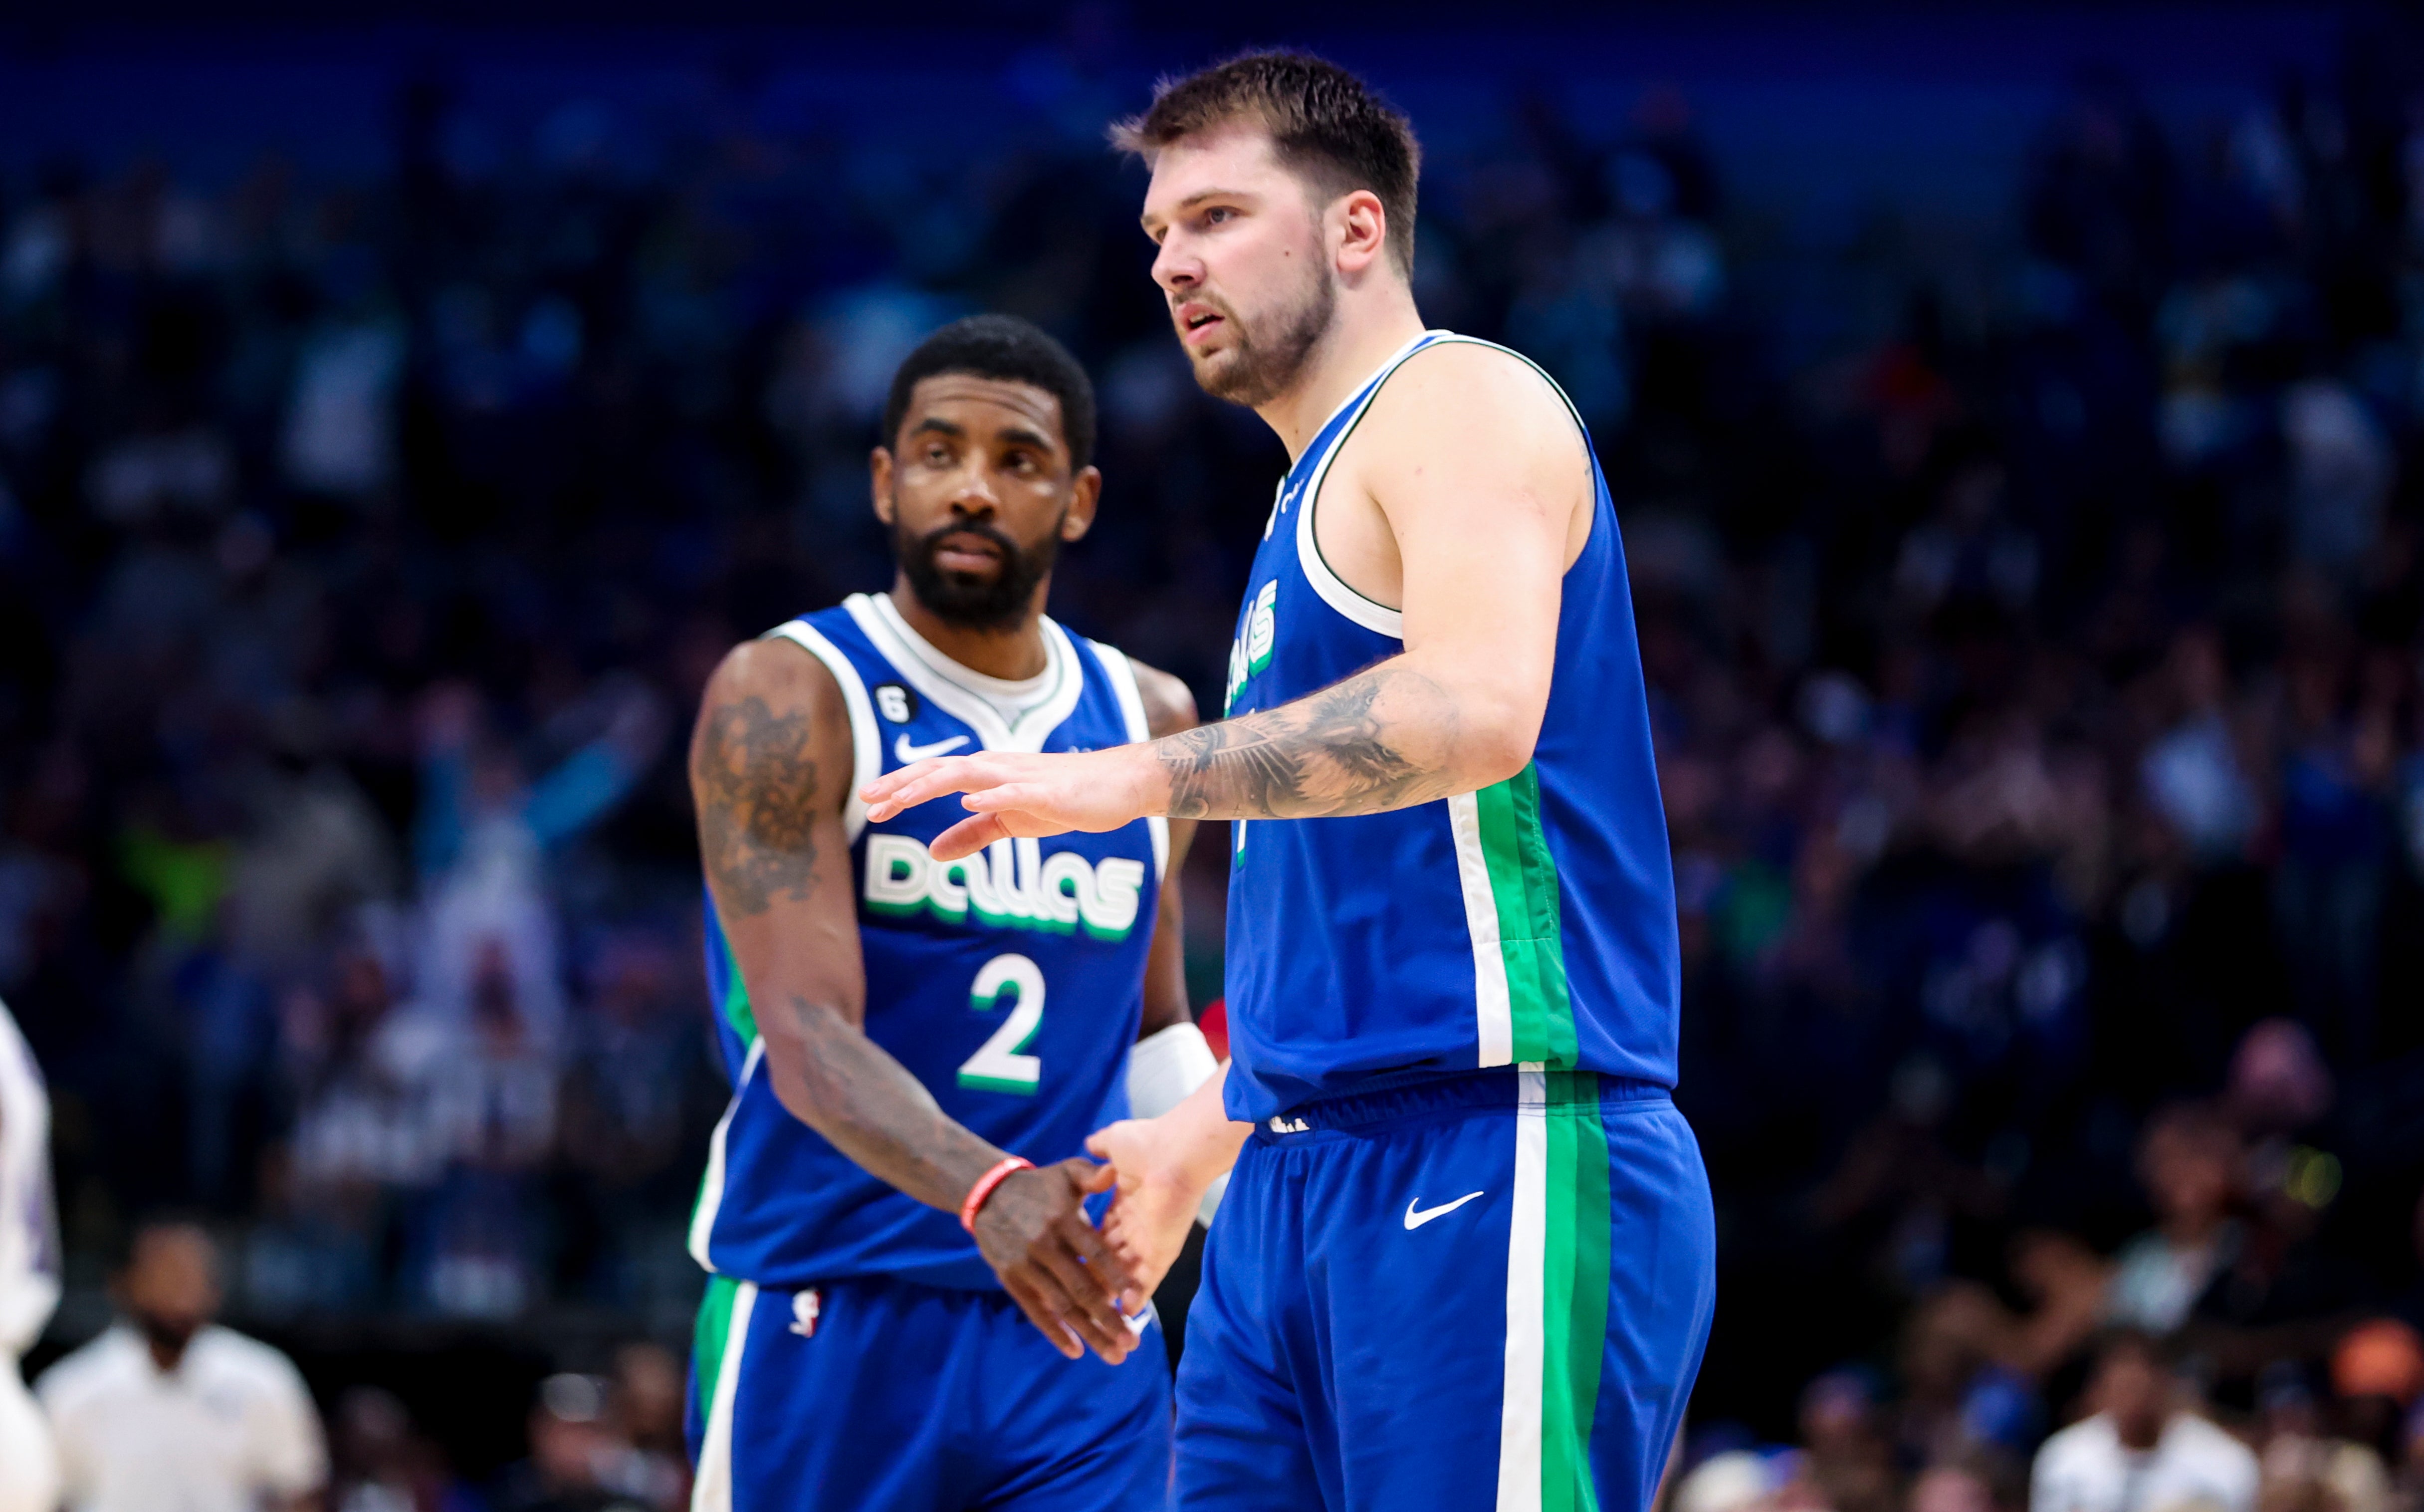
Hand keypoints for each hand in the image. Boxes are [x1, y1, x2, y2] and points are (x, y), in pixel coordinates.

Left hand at [861, 749, 1155, 861]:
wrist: (1117, 787)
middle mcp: (997, 769)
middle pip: (940, 771)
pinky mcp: (1048, 792)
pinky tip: (970, 799)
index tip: (869, 803)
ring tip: (903, 798)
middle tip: (869, 800)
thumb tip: (933, 852)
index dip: (900, 788)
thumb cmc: (1063, 799)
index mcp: (985, 776)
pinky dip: (992, 793)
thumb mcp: (1010, 822)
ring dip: (933, 784)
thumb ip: (972, 834)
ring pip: (969, 775)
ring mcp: (1021, 778)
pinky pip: (1016, 791)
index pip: (933, 778)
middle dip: (903, 784)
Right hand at [968, 1157, 1139, 1363]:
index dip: (1116, 1277)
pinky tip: (1075, 1351)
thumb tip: (1115, 1171)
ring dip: (1089, 1333)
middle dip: (1108, 1318)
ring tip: (1114, 1354)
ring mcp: (1026, 1265)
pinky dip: (1054, 1333)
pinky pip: (1035, 1311)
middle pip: (1081, 1288)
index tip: (1136, 1300)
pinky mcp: (1010, 1279)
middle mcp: (1045, 1245)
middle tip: (1132, 1342)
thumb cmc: (1039, 1185)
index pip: (1095, 1253)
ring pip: (1061, 1306)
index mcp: (1064, 1220)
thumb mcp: (1066, 1171)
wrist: (987, 1192)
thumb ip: (1093, 1174)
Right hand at [1085, 1117, 1209, 1312]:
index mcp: (1124, 1202)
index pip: (1102, 1233)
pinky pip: (1148, 1280)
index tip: (1069, 1264)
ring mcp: (1149, 1241)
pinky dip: (1138, 1296)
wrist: (1176, 1149)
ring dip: (1112, 1292)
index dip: (1087, 1249)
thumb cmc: (1146, 1143)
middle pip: (1110, 1259)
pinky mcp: (1162, 1252)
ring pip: (1126, 1275)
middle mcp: (1136, 1226)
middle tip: (1077, 1295)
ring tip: (1095, 1309)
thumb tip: (1090, 1144)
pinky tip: (1126, 1312)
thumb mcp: (1115, 1142)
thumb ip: (1101, 1148)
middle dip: (1095, 1278)